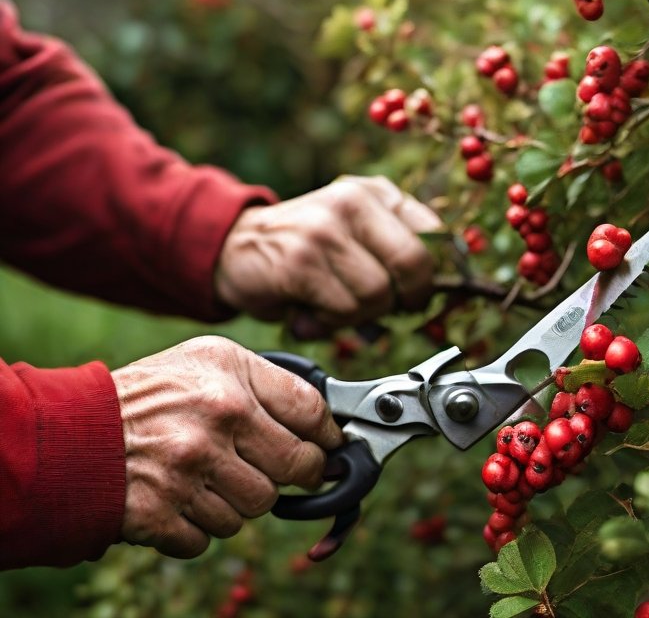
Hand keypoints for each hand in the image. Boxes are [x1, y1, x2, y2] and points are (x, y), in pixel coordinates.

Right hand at [112, 336, 342, 557]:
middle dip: (292, 474)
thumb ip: (265, 381)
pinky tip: (179, 499)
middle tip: (275, 469)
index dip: (326, 434)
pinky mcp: (162, 515)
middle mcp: (215, 422)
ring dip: (239, 500)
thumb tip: (323, 419)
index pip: (311, 411)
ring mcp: (189, 472)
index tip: (327, 445)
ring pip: (256, 508)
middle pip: (296, 469)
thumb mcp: (207, 359)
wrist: (70, 432)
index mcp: (230, 380)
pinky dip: (197, 527)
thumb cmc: (149, 393)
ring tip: (208, 476)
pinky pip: (209, 538)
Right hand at [214, 175, 441, 336]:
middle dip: (405, 299)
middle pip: (415, 266)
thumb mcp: (357, 229)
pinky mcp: (301, 261)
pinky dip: (332, 323)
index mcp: (378, 192)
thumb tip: (442, 284)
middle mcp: (354, 202)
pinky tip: (312, 312)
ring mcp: (326, 229)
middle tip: (384, 307)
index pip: (436, 236)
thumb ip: (398, 245)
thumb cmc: (307, 246)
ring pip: (378, 295)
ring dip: (360, 315)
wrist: (234, 245)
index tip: (416, 293)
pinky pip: (343, 309)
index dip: (433, 276)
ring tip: (334, 306)